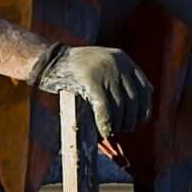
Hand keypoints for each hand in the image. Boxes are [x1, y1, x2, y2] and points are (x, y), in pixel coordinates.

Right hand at [30, 45, 151, 136]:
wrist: (47, 60)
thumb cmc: (74, 70)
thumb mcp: (102, 66)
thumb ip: (120, 81)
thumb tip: (138, 111)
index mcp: (123, 59)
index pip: (145, 88)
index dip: (144, 108)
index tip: (138, 120)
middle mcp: (117, 63)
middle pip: (134, 100)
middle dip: (130, 119)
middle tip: (122, 130)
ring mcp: (104, 70)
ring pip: (120, 107)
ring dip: (118, 125)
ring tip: (111, 132)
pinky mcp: (91, 80)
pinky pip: (105, 109)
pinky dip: (106, 125)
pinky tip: (103, 133)